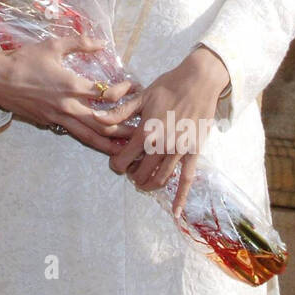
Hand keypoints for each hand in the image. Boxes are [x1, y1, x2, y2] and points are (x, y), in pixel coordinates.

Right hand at [0, 34, 138, 156]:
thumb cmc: (24, 60)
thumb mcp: (52, 46)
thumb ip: (79, 43)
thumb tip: (101, 43)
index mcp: (71, 85)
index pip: (106, 95)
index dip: (124, 93)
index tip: (134, 88)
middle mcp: (68, 106)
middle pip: (103, 124)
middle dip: (125, 129)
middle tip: (144, 131)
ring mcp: (58, 118)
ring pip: (89, 137)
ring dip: (110, 144)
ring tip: (128, 150)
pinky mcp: (49, 124)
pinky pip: (74, 134)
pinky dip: (90, 140)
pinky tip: (101, 142)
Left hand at [91, 46, 229, 217]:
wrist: (198, 81)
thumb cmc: (168, 86)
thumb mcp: (140, 96)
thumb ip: (118, 111)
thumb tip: (96, 117)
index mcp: (145, 132)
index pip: (123, 159)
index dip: (116, 164)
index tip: (115, 163)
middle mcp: (161, 145)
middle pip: (141, 173)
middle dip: (133, 176)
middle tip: (131, 172)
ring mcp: (179, 151)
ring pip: (161, 178)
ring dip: (149, 185)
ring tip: (143, 182)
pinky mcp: (194, 152)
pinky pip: (187, 179)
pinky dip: (181, 197)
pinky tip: (176, 212)